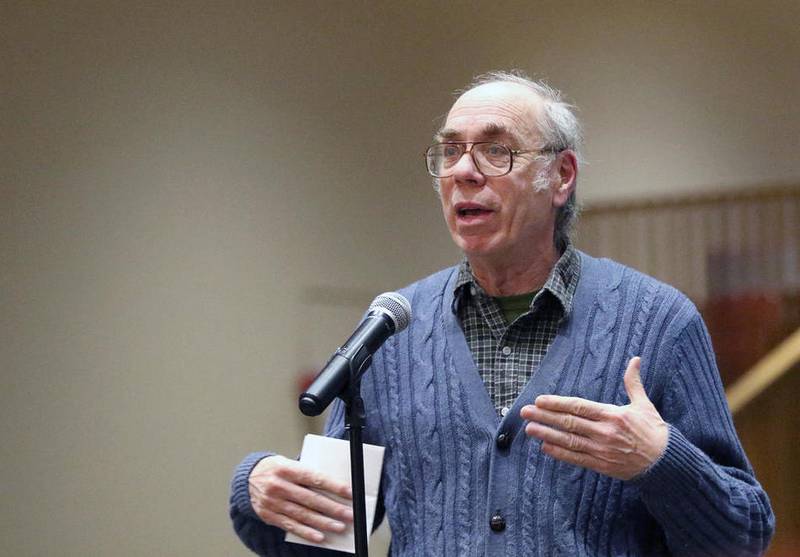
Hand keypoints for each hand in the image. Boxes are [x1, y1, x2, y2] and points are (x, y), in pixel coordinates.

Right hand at [248, 455, 353, 542]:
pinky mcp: (270, 516)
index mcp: (286, 469)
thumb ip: (307, 473)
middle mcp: (279, 486)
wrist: (246, 479)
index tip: (349, 492)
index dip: (333, 486)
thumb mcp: (289, 463)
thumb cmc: (275, 469)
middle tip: (350, 514)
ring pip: (303, 515)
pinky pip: (291, 526)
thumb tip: (334, 485)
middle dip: (333, 508)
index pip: (314, 478)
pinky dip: (306, 532)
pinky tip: (319, 536)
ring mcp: (273, 502)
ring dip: (323, 522)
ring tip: (339, 526)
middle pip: (311, 499)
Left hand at [521, 357, 668, 479]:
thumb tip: (635, 359)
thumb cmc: (653, 430)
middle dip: (544, 416)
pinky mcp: (601, 465)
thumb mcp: (644, 404)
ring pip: (569, 440)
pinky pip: (576, 458)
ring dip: (547, 434)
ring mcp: (602, 450)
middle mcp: (604, 432)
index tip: (539, 400)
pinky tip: (545, 447)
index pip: (578, 406)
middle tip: (524, 412)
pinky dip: (560, 453)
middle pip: (569, 422)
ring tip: (529, 428)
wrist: (666, 463)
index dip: (557, 403)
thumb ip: (633, 382)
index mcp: (612, 414)